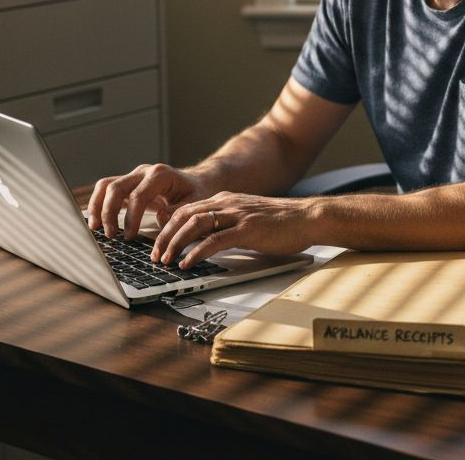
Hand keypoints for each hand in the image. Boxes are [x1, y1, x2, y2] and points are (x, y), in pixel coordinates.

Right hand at [86, 163, 209, 239]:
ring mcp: (134, 176)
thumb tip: (160, 219)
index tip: (129, 237)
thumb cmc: (197, 194)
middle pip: (116, 187)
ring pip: (106, 185)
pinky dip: (98, 204)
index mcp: (161, 175)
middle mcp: (144, 172)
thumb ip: (178, 212)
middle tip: (110, 235)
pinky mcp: (128, 184)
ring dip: (97, 206)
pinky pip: (106, 190)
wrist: (199, 182)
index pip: (138, 195)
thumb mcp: (195, 204)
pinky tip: (95, 221)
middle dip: (109, 212)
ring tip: (95, 228)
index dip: (130, 217)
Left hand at [151, 192, 316, 267]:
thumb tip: (206, 243)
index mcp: (226, 201)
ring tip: (166, 260)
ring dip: (175, 244)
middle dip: (164, 236)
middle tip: (155, 256)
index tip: (159, 244)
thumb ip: (228, 226)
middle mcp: (228, 204)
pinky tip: (188, 263)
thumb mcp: (248, 219)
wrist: (308, 218)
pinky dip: (197, 252)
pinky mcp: (248, 229)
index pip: (186, 210)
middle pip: (184, 215)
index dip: (168, 227)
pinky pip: (215, 240)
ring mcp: (237, 215)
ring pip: (194, 225)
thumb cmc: (282, 223)